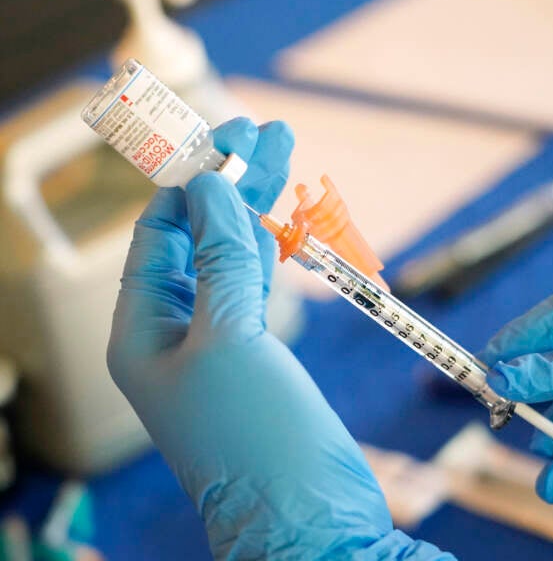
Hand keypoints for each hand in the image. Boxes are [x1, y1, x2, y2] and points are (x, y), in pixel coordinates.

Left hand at [107, 118, 450, 559]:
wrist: (311, 518)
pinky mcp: (263, 357)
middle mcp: (176, 336)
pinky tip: (286, 216)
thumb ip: (221, 257)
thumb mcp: (230, 338)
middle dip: (229, 185)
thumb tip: (208, 183)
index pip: (161, 236)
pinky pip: (260, 288)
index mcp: (144, 334)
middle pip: (199, 239)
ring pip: (234, 258)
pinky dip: (274, 248)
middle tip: (264, 130)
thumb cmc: (257, 438)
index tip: (227, 138)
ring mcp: (221, 346)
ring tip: (283, 152)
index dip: (191, 184)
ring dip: (257, 207)